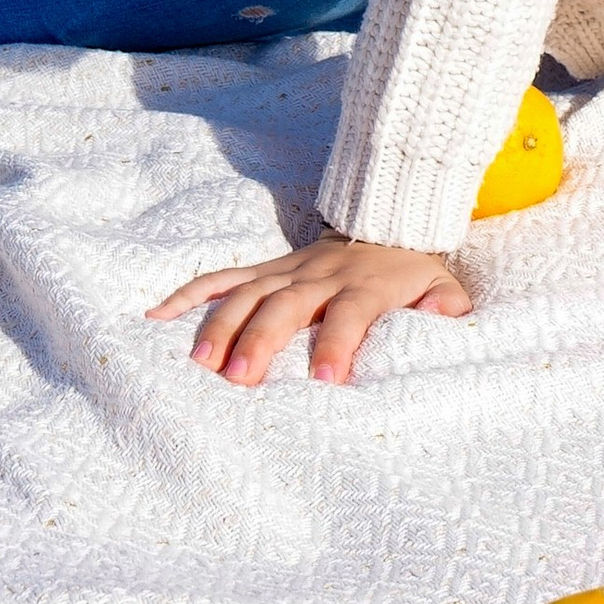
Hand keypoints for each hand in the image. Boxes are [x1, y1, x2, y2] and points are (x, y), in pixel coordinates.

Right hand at [147, 236, 472, 386]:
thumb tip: (447, 317)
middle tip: (240, 380)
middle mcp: (320, 275)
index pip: (349, 313)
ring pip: (246, 291)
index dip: (337, 344)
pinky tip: (155, 318)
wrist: (387, 222)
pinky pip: (221, 278)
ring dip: (220, 324)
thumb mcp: (442, 286)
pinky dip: (187, 296)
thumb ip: (447, 306)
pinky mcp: (264, 269)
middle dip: (262, 340)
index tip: (325, 380)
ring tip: (199, 364)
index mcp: (364, 285)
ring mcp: (286, 270)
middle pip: (286, 304)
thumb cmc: (411, 273)